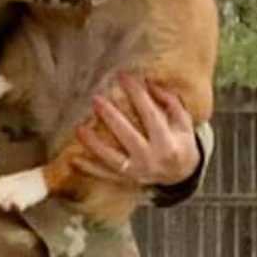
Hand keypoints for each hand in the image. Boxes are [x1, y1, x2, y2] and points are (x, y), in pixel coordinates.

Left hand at [74, 74, 198, 187]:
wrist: (180, 175)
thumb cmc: (180, 141)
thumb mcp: (183, 122)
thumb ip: (169, 101)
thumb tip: (149, 82)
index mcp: (167, 142)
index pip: (150, 114)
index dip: (137, 94)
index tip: (124, 76)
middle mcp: (151, 159)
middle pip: (128, 136)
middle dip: (111, 117)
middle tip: (96, 99)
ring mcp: (137, 171)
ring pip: (112, 159)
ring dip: (94, 145)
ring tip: (79, 128)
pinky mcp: (125, 179)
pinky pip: (104, 175)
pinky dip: (89, 168)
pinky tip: (73, 159)